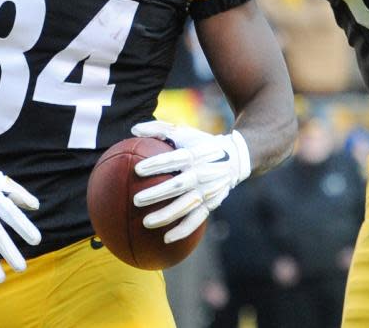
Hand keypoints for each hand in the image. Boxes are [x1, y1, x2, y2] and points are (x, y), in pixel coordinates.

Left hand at [130, 121, 250, 243]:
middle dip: (157, 194)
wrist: (235, 158)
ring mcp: (208, 191)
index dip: (156, 164)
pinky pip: (197, 219)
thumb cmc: (201, 144)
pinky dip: (183, 230)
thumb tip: (134, 129)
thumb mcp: (185, 132)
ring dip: (167, 215)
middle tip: (136, 200)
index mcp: (195, 155)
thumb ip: (159, 129)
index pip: (174, 160)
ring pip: (186, 206)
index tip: (137, 170)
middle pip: (178, 185)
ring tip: (146, 223)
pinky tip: (166, 239)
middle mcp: (202, 173)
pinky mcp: (212, 203)